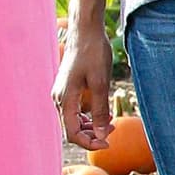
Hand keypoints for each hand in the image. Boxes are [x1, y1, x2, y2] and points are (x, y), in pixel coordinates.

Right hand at [53, 22, 114, 150]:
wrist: (86, 32)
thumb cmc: (93, 53)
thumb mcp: (101, 83)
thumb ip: (100, 110)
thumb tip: (102, 134)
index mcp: (65, 99)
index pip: (72, 133)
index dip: (89, 142)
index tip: (109, 142)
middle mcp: (60, 99)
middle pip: (72, 129)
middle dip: (92, 135)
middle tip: (114, 132)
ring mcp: (63, 94)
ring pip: (74, 121)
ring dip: (91, 127)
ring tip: (112, 124)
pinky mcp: (68, 89)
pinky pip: (76, 110)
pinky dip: (89, 117)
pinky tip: (104, 115)